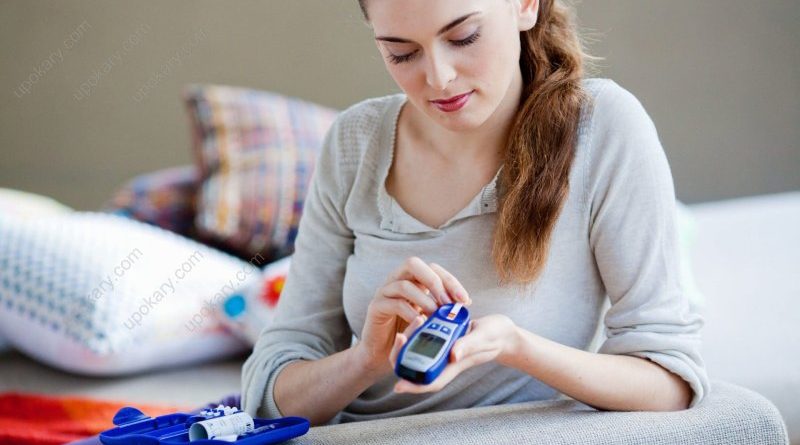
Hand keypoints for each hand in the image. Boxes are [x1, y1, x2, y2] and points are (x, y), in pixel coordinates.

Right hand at [355, 257, 471, 377]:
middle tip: (447, 303)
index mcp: (411, 279)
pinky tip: (420, 324)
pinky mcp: (375, 307)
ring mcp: (384, 292)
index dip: (450, 281)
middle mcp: (396, 280)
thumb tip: (465, 303)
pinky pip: (394, 304)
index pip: (433, 268)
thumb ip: (442, 307)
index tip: (465, 300)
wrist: (383, 353)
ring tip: (436, 316)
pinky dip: (411, 313)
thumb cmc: (408, 333)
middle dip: (435, 282)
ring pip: (404, 285)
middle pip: (413, 264)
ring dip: (424, 300)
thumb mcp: (429, 317)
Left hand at [390, 314, 518, 393]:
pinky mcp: (444, 339)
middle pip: (417, 366)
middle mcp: (444, 360)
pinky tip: (420, 317)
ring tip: (415, 320)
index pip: (430, 382)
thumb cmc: (495, 335)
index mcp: (453, 366)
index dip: (413, 386)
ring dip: (411, 339)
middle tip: (400, 336)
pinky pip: (426, 338)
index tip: (398, 385)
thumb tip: (453, 355)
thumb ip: (468, 345)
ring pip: (418, 351)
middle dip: (403, 355)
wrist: (501, 330)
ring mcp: (443, 349)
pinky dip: (420, 330)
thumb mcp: (482, 337)